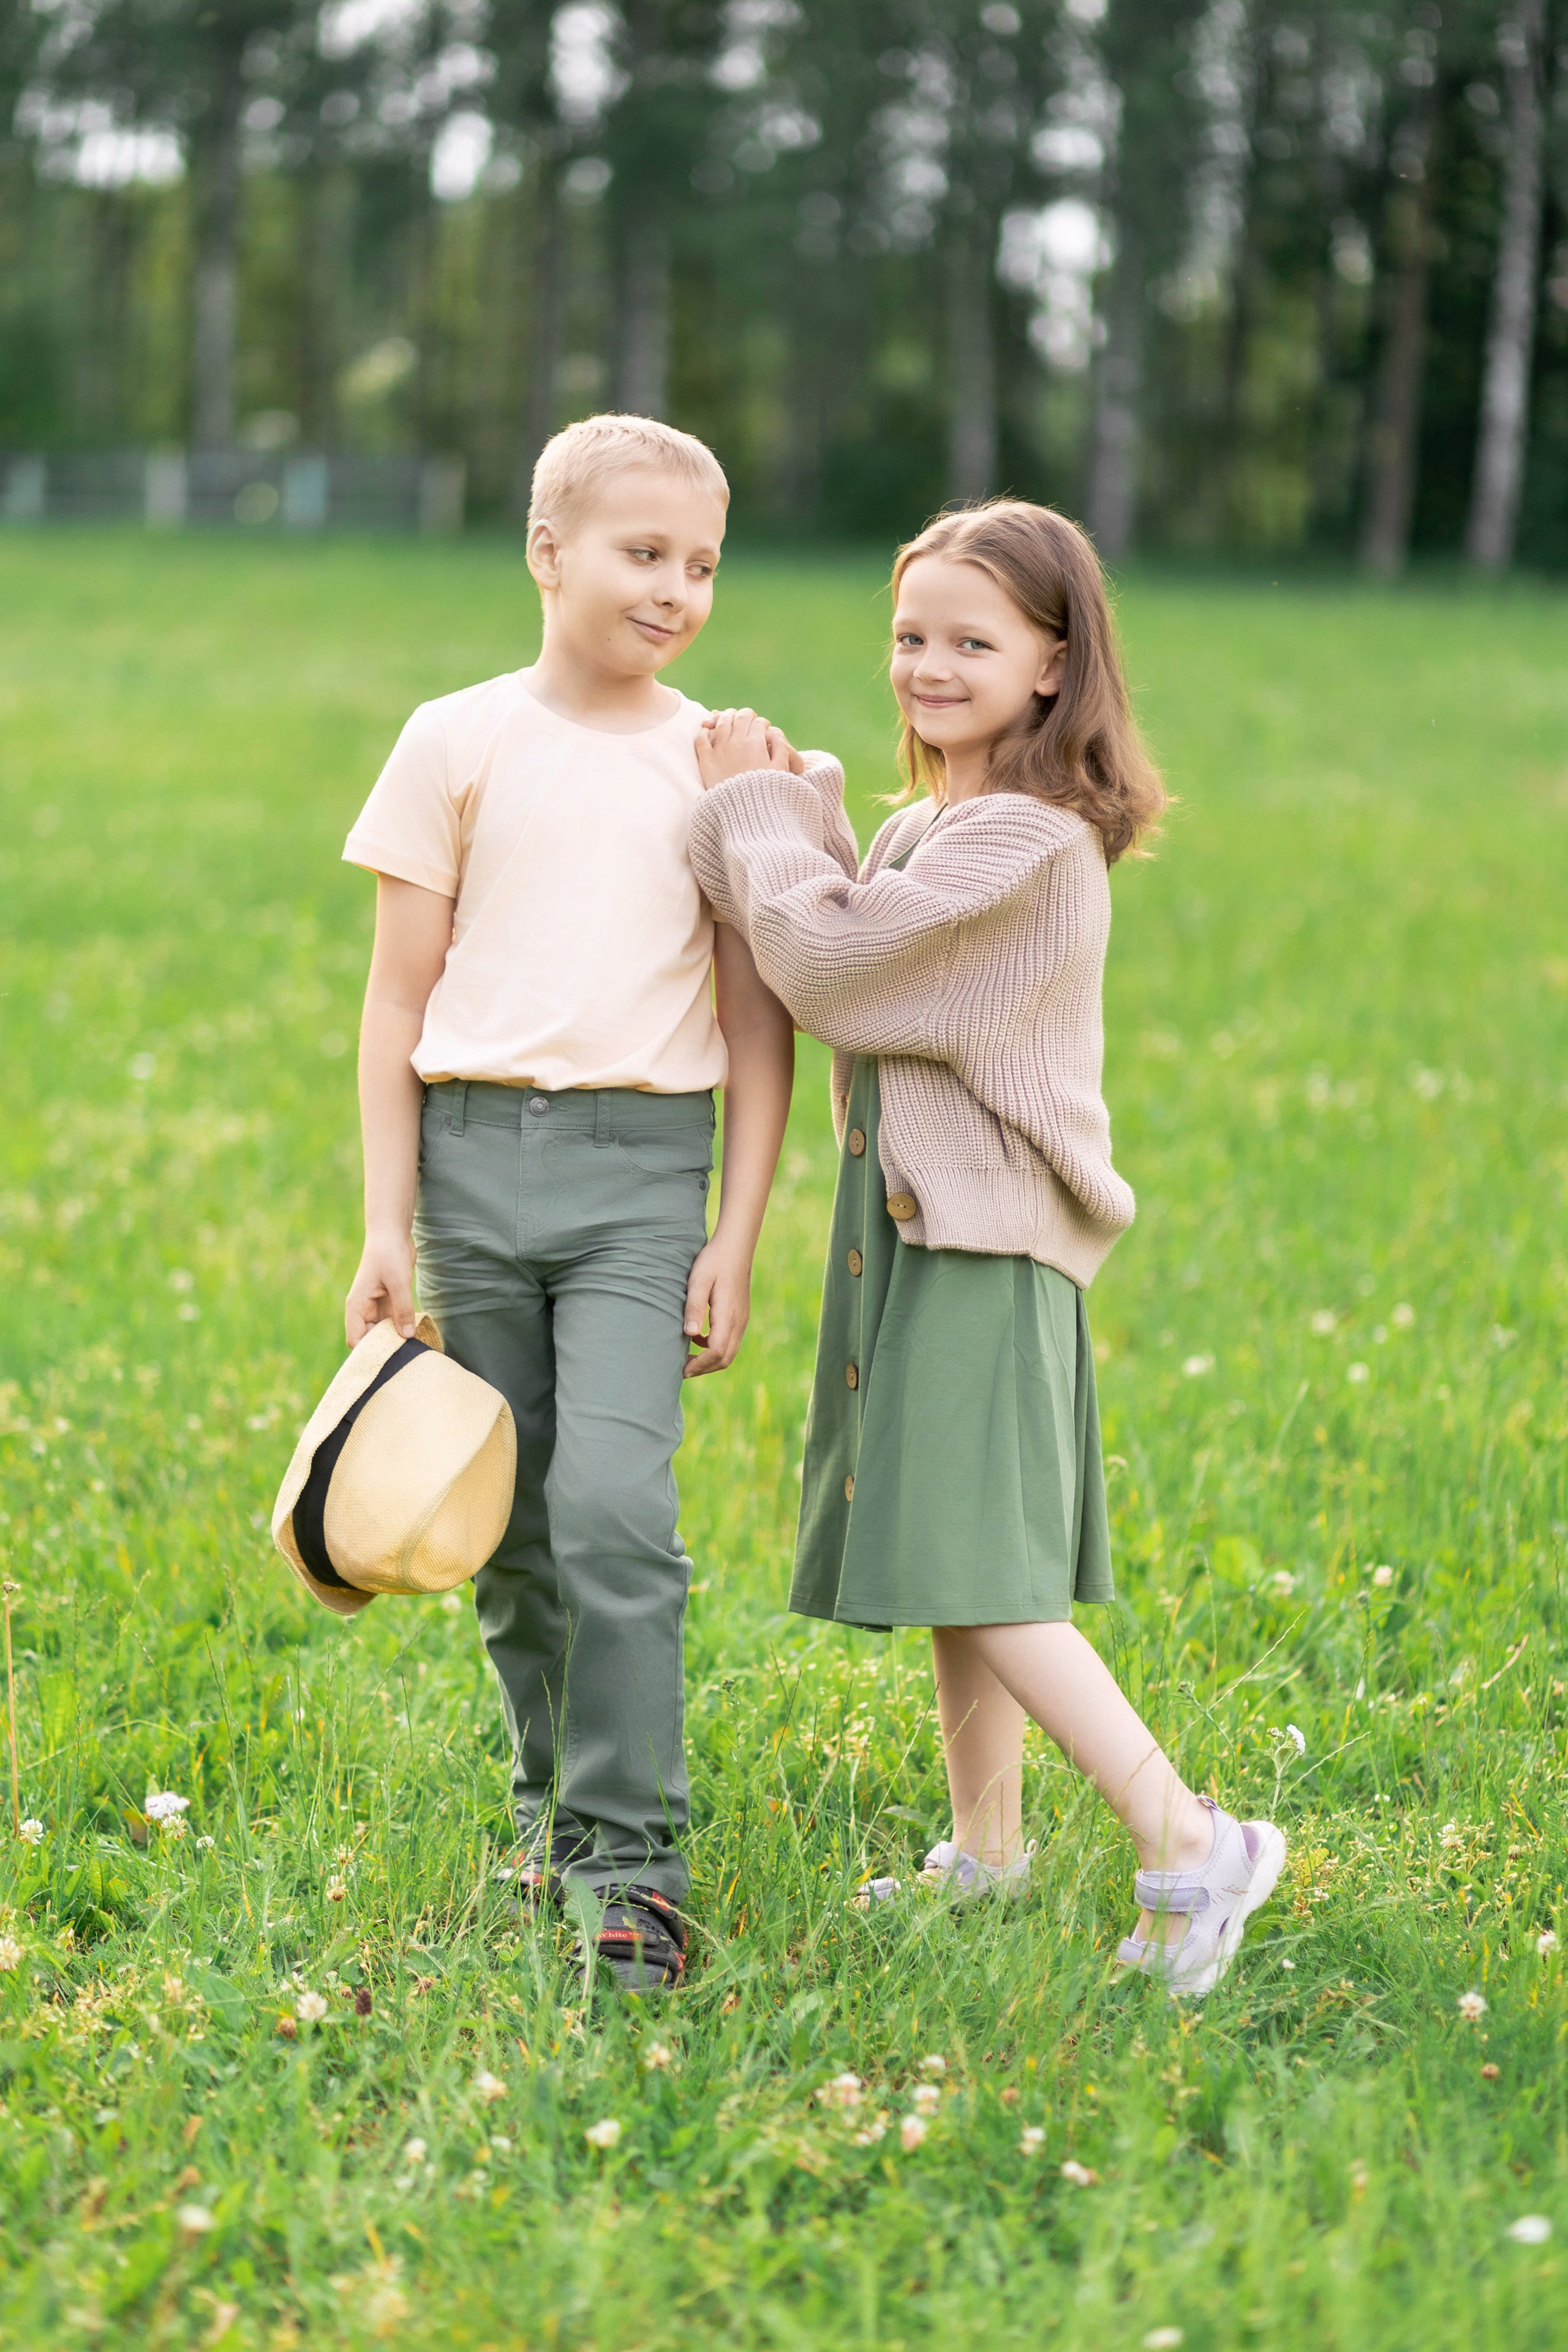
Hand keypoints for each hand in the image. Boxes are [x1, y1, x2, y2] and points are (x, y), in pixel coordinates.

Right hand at [346, 1230, 416, 1346]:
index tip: (389, 1359)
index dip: (369, 1352)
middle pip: (370, 1339)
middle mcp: (364, 1310)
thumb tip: (407, 1336)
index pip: (355, 1340)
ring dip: (396, 1339)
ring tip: (413, 1350)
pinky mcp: (388, 1302)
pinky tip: (415, 1335)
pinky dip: (402, 1329)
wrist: (392, 1234)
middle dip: (385, 1348)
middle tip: (406, 1357)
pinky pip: (393, 1322)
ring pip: (383, 1332)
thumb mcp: (398, 1282)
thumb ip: (402, 1309)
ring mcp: (376, 1307)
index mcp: (357, 1306)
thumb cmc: (389, 1254)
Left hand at [681, 1233, 752, 1375]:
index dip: (699, 1365)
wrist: (735, 1247)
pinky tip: (698, 1339)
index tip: (681, 1369)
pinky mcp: (740, 1316)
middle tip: (682, 1370)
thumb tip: (690, 1334)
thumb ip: (694, 1307)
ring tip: (687, 1359)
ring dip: (710, 1361)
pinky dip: (715, 1348)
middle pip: (725, 1358)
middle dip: (704, 1369)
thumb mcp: (699, 1281)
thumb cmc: (713, 1261)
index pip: (717, 1352)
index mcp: (728, 1315)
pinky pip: (730, 1341)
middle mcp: (739, 1321)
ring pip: (729, 1352)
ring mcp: (742, 1319)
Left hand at [695, 707, 796, 788]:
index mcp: (756, 743)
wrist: (744, 812)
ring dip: (726, 716)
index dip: (762, 723)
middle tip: (748, 718)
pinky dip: (704, 732)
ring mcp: (720, 750)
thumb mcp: (781, 772)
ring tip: (729, 717)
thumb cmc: (766, 793)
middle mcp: (737, 742)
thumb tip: (775, 734)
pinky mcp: (706, 761)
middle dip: (746, 715)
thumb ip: (781, 750)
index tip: (763, 727)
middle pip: (740, 718)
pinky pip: (701, 740)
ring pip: (721, 723)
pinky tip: (707, 730)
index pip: (759, 723)